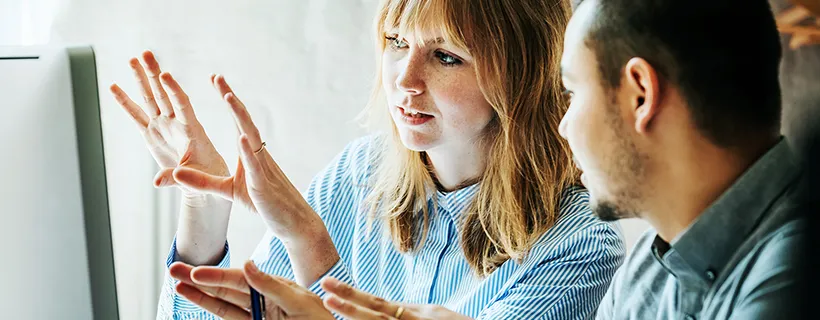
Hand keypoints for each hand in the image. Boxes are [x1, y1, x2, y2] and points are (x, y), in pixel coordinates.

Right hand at [109, 50, 229, 199]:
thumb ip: (176, 178)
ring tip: (132, 59)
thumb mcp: (195, 178)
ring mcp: (162, 126)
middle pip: (163, 94)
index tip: (165, 74)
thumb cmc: (207, 176)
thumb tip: (156, 183)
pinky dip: (125, 102)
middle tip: (146, 53)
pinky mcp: (152, 134)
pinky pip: (135, 116)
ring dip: (141, 80)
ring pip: (150, 99)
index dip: (173, 90)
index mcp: (191, 129)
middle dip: (154, 74)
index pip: (182, 105)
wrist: (204, 180)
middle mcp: (175, 123)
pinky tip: (114, 87)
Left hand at [167, 79, 338, 285]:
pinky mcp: (263, 185)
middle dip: (230, 98)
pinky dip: (248, 150)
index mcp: (250, 153)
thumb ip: (202, 182)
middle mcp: (257, 154)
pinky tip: (242, 137)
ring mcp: (262, 167)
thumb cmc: (264, 203)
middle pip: (243, 120)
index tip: (216, 80)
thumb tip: (176, 172)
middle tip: (217, 77)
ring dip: (240, 116)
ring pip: (250, 136)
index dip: (228, 100)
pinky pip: (255, 165)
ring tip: (228, 97)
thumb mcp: (228, 191)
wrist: (292, 222)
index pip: (237, 121)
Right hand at [170, 260, 334, 319]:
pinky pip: (232, 319)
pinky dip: (213, 310)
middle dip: (199, 280)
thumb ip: (271, 285)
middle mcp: (263, 299)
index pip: (239, 280)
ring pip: (223, 306)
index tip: (195, 272)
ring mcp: (258, 317)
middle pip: (225, 290)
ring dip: (200, 296)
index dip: (216, 276)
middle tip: (173, 269)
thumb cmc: (321, 318)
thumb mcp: (299, 300)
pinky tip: (197, 300)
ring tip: (178, 286)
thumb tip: (246, 264)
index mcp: (274, 286)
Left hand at [320, 278, 472, 319]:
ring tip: (332, 304)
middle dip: (350, 303)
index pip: (380, 304)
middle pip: (378, 313)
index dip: (354, 296)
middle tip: (325, 291)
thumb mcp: (437, 318)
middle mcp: (420, 319)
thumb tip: (387, 311)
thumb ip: (412, 315)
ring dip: (358, 317)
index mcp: (420, 314)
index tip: (329, 288)